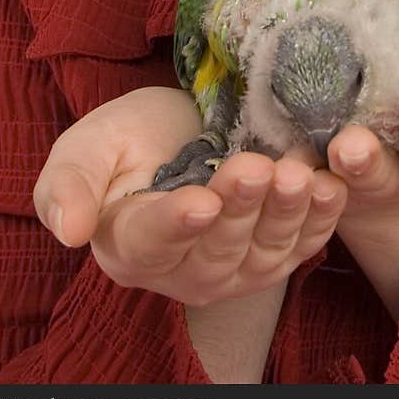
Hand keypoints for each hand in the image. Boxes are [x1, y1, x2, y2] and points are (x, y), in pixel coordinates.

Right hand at [33, 86, 346, 306]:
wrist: (183, 127)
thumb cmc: (129, 139)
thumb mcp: (87, 147)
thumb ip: (67, 186)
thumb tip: (68, 232)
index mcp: (130, 246)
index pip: (151, 243)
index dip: (176, 225)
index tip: (200, 201)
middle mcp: (184, 271)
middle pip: (215, 251)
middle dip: (240, 209)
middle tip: (258, 168)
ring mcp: (235, 268)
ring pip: (263, 253)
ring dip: (285, 214)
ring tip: (296, 174)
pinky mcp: (276, 253)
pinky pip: (302, 245)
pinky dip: (320, 219)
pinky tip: (331, 186)